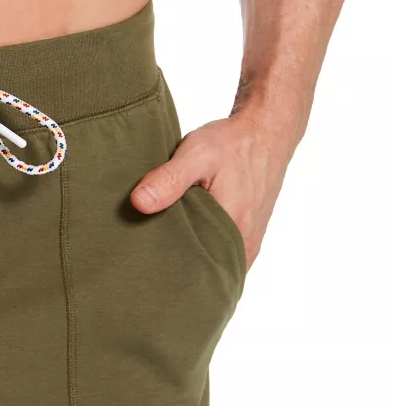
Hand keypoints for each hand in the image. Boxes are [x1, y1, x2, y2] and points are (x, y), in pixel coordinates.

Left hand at [129, 112, 293, 269]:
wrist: (266, 132)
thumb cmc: (233, 142)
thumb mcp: (197, 153)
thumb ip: (169, 179)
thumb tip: (139, 203)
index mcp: (232, 230)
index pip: (193, 270)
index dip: (165, 270)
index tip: (142, 262)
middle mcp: (244, 245)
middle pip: (202, 273)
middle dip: (174, 270)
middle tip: (145, 261)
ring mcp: (247, 246)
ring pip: (212, 268)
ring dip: (189, 262)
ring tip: (160, 254)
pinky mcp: (247, 240)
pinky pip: (221, 259)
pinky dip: (202, 254)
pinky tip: (182, 244)